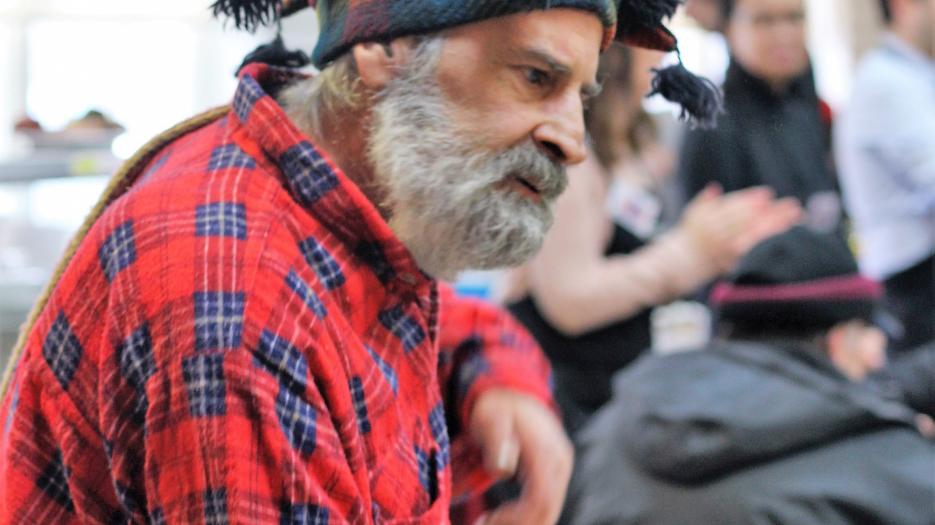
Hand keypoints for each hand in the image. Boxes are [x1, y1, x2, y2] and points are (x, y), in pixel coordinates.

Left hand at [469, 389, 572, 524]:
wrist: (514, 392)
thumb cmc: (498, 406)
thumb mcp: (490, 417)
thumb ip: (497, 440)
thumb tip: (503, 469)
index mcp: (545, 451)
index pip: (540, 499)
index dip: (517, 518)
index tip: (487, 519)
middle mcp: (560, 461)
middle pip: (548, 510)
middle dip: (518, 524)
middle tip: (484, 523)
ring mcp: (561, 467)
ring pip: (549, 510)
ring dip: (522, 522)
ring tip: (489, 519)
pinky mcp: (556, 471)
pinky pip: (546, 502)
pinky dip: (526, 515)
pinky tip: (502, 514)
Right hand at [681, 184, 801, 272]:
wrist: (677, 264)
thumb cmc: (688, 238)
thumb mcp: (691, 216)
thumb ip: (705, 202)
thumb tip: (715, 187)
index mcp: (707, 218)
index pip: (733, 206)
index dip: (750, 199)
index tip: (767, 194)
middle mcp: (715, 231)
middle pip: (748, 218)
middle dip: (770, 211)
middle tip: (791, 204)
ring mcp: (723, 246)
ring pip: (753, 233)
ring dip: (775, 225)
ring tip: (795, 217)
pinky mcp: (730, 260)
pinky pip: (753, 249)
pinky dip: (768, 241)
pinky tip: (783, 236)